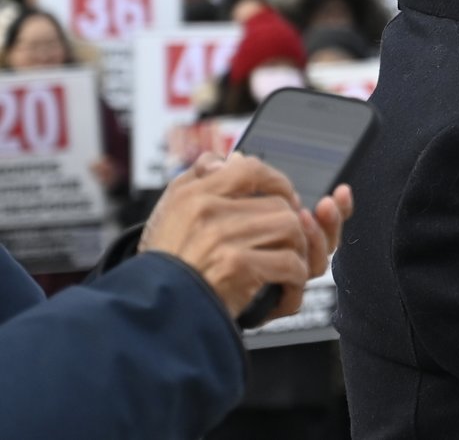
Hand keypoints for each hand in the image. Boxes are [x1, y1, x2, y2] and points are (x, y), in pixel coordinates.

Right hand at [138, 152, 348, 320]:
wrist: (146, 314)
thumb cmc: (164, 267)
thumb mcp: (170, 214)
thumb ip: (200, 180)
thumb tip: (236, 158)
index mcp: (193, 194)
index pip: (249, 169)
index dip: (278, 182)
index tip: (288, 198)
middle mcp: (207, 211)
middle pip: (280, 205)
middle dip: (293, 229)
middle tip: (290, 247)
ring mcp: (222, 238)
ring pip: (291, 230)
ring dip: (298, 255)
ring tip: (288, 271)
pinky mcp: (237, 267)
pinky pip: (290, 264)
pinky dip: (295, 283)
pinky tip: (284, 294)